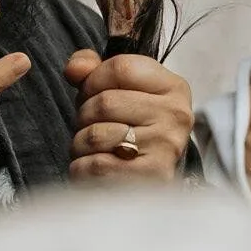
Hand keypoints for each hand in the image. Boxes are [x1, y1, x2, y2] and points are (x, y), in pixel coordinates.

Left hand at [63, 48, 192, 181]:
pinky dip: (82, 169)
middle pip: (105, 102)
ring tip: (94, 149)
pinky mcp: (151, 178)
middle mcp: (176, 115)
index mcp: (173, 87)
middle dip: (84, 115)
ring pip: (96, 135)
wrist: (146, 182)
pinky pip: (95, 166)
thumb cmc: (130, 129)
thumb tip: (75, 69)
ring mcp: (166, 147)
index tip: (92, 94)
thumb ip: (92, 68)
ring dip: (80, 144)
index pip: (121, 68)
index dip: (92, 80)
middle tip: (92, 126)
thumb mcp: (118, 90)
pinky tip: (96, 169)